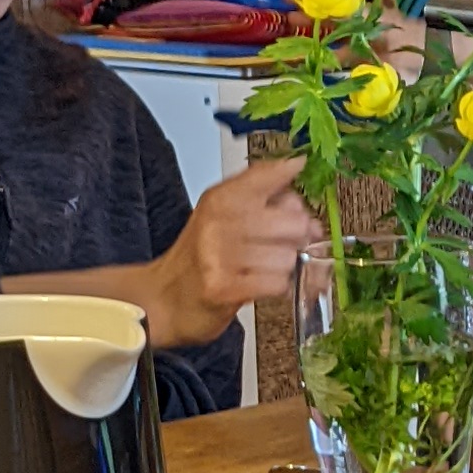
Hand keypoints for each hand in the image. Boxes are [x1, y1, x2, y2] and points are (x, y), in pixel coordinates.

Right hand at [147, 166, 323, 340]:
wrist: (163, 298)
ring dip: (284, 268)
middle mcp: (219, 220)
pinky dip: (275, 288)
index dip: (292, 179)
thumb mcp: (224, 218)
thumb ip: (266, 205)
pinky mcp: (223, 288)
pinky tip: (259, 284)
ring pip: (288, 256)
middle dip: (299, 238)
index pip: (270, 174)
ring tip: (264, 268)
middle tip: (285, 245)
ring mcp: (219, 254)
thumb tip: (309, 216)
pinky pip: (276, 283)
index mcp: (221, 198)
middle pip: (294, 221)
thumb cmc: (200, 258)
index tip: (295, 180)